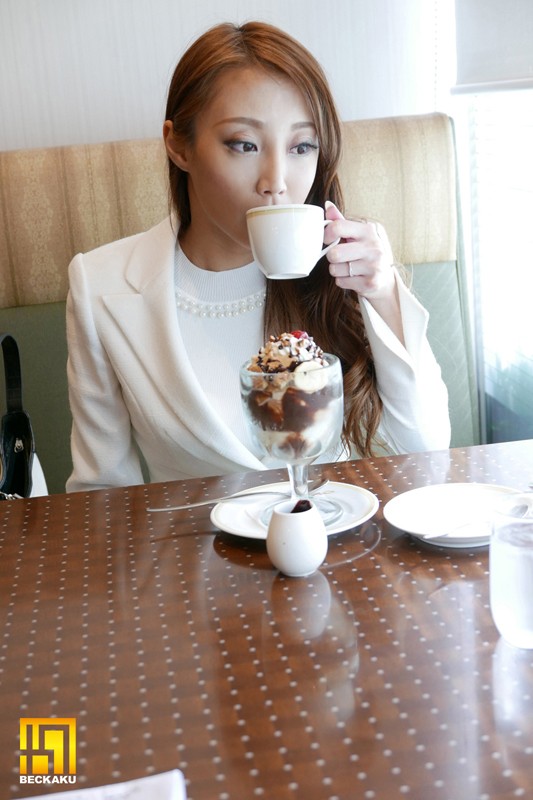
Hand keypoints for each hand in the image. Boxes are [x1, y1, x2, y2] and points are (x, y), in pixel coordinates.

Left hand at [324, 202, 403, 342]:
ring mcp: (373, 266)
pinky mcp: (370, 283)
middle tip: (340, 257)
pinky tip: (353, 277)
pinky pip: (340, 282)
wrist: (385, 278)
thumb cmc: (366, 253)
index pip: (338, 227)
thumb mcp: (357, 234)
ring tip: (349, 267)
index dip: (326, 234)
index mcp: (368, 231)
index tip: (327, 240)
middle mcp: (373, 247)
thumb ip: (341, 221)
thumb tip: (327, 205)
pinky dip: (343, 281)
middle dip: (332, 257)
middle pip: (334, 253)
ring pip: (335, 269)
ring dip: (337, 270)